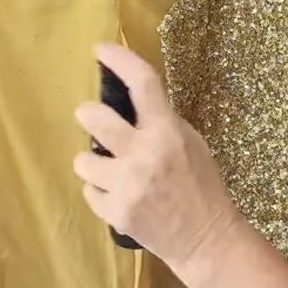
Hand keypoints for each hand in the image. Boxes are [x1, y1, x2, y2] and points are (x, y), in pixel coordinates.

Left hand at [71, 43, 243, 273]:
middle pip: (93, 118)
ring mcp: (127, 185)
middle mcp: (144, 154)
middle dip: (88, 116)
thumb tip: (124, 100)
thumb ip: (160, 122)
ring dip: (93, 164)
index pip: (141, 83)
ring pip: (83, 160)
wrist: (205, 238)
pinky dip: (102, 193)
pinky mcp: (115, 211)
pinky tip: (122, 197)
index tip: (100, 49)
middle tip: (92, 119)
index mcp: (167, 132)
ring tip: (113, 172)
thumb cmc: (200, 185)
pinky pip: (90, 192)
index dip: (118, 60)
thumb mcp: (190, 143)